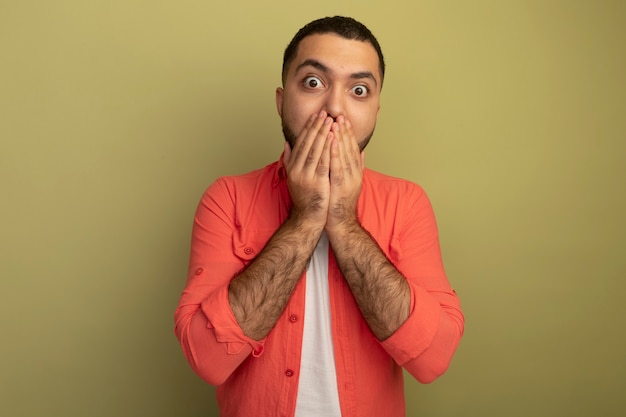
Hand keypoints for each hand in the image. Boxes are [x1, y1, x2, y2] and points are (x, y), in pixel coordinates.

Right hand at [283, 110, 333, 226]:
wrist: (307, 218)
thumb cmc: (304, 197)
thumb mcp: (293, 176)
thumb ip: (290, 159)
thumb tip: (287, 143)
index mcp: (292, 166)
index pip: (301, 142)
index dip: (308, 128)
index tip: (315, 115)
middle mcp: (297, 170)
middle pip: (307, 143)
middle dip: (316, 127)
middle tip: (324, 113)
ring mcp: (306, 176)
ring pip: (315, 150)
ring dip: (323, 133)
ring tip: (330, 120)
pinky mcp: (316, 183)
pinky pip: (323, 162)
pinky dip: (328, 148)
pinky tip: (333, 138)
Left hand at [326, 116, 363, 232]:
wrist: (340, 223)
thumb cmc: (339, 202)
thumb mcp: (348, 182)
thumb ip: (353, 167)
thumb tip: (359, 152)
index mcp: (355, 171)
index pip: (352, 148)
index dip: (348, 133)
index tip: (343, 119)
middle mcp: (354, 173)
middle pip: (350, 148)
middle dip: (345, 131)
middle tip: (340, 115)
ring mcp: (349, 180)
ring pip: (345, 154)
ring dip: (340, 138)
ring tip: (336, 123)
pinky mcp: (342, 186)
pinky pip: (338, 166)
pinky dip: (336, 153)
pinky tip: (332, 142)